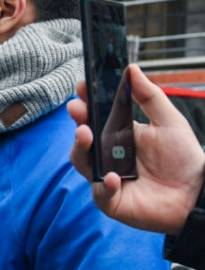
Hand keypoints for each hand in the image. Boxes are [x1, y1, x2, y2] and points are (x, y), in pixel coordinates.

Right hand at [67, 64, 204, 233]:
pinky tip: (113, 178)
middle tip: (77, 109)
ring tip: (86, 136)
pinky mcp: (111, 199)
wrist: (197, 192)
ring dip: (80, 149)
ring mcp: (106, 176)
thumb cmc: (183, 158)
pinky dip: (103, 185)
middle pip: (82, 137)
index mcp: (118, 134)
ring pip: (83, 162)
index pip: (95, 115)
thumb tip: (132, 69)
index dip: (86, 101)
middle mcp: (107, 155)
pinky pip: (99, 192)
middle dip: (77, 122)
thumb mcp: (169, 121)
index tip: (83, 86)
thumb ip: (149, 96)